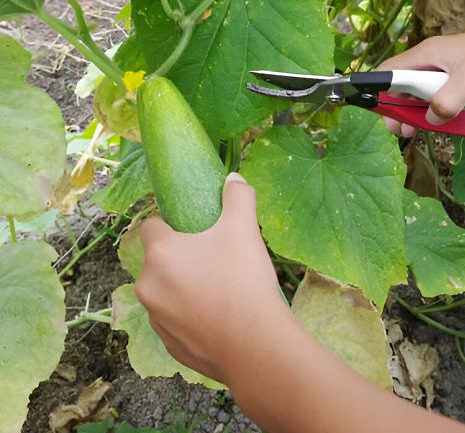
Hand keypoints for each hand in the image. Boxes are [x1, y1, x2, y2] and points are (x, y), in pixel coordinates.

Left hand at [135, 172, 288, 384]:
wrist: (255, 346)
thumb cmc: (243, 279)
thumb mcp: (244, 228)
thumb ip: (238, 197)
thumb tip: (234, 179)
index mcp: (160, 253)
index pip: (150, 227)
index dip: (169, 224)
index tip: (193, 230)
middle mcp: (148, 285)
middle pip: (158, 261)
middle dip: (179, 257)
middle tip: (213, 259)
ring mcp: (156, 319)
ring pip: (165, 292)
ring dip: (182, 287)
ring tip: (218, 290)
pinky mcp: (169, 346)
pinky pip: (175, 321)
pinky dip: (189, 317)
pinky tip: (217, 318)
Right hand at [378, 29, 464, 136]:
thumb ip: (446, 100)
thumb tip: (430, 119)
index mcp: (427, 54)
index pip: (389, 72)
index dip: (380, 93)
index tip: (386, 116)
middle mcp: (433, 62)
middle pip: (403, 88)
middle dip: (400, 110)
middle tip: (404, 131)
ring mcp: (448, 72)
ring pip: (423, 96)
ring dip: (421, 114)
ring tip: (422, 130)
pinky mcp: (462, 81)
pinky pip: (443, 99)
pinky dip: (442, 112)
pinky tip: (447, 122)